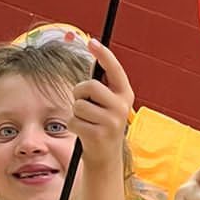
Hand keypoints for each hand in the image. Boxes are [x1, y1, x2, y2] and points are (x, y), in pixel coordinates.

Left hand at [72, 38, 133, 172]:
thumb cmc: (101, 123)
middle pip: (90, 86)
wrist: (106, 157)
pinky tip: (84, 132)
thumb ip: (101, 83)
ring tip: (86, 120)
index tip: (92, 42)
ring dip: (76, 112)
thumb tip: (91, 50)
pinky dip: (73, 125)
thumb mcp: (106, 102)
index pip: (115, 70)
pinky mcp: (99, 135)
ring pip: (79, 104)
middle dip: (79, 92)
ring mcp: (112, 122)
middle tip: (82, 102)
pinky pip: (74, 120)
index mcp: (125, 94)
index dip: (103, 55)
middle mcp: (122, 106)